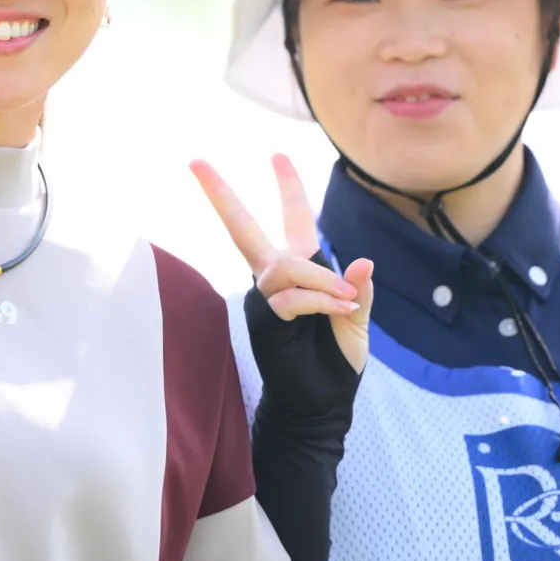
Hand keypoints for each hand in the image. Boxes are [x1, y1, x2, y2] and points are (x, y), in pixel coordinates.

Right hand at [190, 153, 372, 374]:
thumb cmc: (335, 363)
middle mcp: (274, 278)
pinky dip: (319, 301)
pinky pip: (290, 297)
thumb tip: (363, 262)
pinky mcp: (264, 320)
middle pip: (242, 228)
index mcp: (299, 271)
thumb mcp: (356, 322)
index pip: (293, 220)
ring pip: (284, 266)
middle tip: (196, 161)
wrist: (322, 406)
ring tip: (346, 302)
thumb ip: (358, 293)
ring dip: (320, 279)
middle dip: (221, 195)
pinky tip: (341, 310)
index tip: (277, 154)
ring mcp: (264, 298)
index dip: (288, 187)